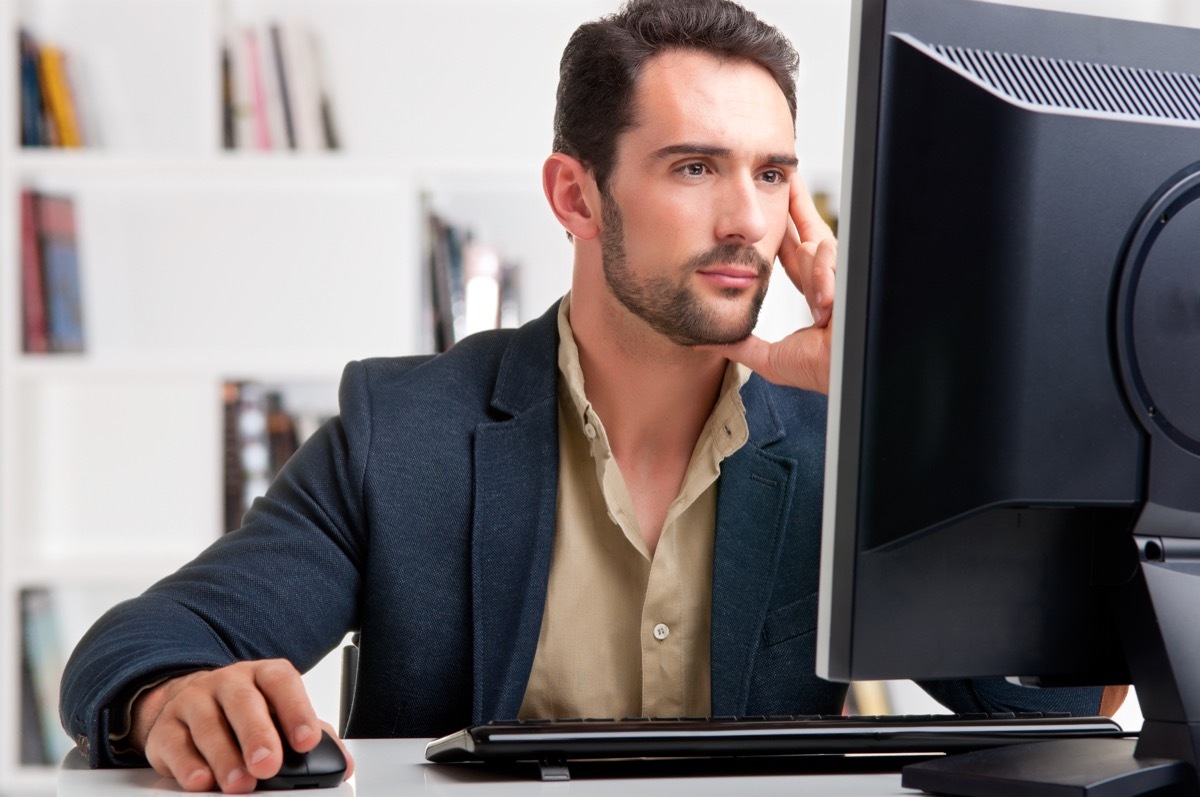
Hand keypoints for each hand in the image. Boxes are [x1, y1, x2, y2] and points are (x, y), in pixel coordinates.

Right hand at [130, 660, 354, 792]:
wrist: (190, 702)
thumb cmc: (246, 713)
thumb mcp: (281, 717)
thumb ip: (313, 738)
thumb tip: (342, 765)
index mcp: (263, 675)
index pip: (282, 683)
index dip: (296, 710)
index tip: (307, 742)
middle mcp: (228, 683)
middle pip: (242, 701)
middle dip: (257, 734)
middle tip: (268, 765)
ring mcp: (194, 701)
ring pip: (207, 725)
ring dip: (224, 757)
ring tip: (238, 784)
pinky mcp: (165, 727)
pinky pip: (173, 744)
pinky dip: (187, 766)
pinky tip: (201, 782)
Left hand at [703, 175, 837, 392]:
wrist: (852, 382)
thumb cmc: (820, 373)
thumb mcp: (770, 359)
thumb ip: (739, 345)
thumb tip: (701, 341)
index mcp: (813, 292)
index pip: (797, 250)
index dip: (786, 225)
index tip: (774, 198)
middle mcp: (830, 279)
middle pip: (812, 230)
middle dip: (799, 202)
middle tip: (786, 172)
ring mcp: (846, 276)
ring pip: (822, 247)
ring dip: (817, 271)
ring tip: (821, 308)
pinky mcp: (858, 276)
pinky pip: (837, 260)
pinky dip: (829, 281)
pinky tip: (828, 304)